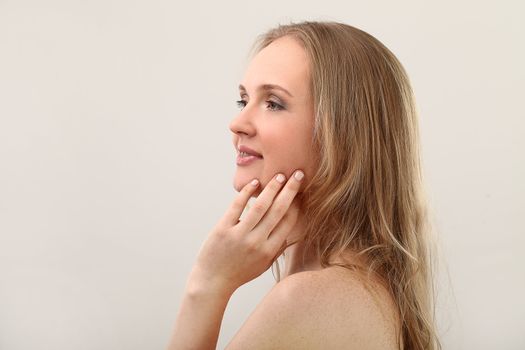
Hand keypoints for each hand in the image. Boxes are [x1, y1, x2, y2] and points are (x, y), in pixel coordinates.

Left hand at [188, 170, 304, 294]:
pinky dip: (247, 192)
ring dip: (272, 188)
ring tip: (280, 175)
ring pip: (260, 206)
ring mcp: (239, 235)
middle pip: (278, 210)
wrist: (212, 282)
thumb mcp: (263, 266)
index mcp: (269, 251)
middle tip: (298, 174)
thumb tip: (294, 235)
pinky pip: (237, 206)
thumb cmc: (239, 273)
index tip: (301, 191)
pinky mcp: (222, 229)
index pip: (288, 222)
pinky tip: (255, 183)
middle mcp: (256, 242)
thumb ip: (278, 250)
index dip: (297, 204)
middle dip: (290, 190)